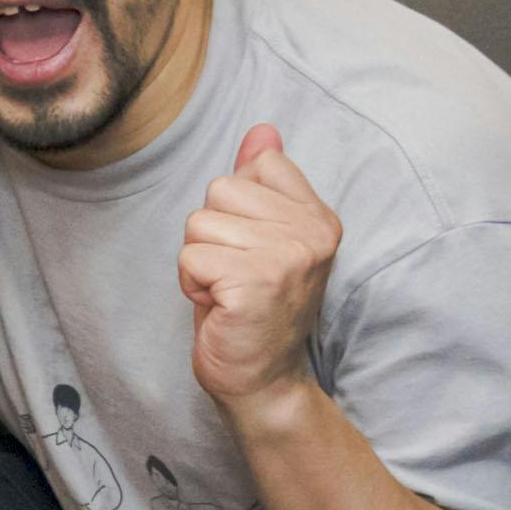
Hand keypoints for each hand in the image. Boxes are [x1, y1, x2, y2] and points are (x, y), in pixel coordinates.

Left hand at [178, 121, 344, 409]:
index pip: (259, 165)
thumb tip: (262, 130)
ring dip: (199, 262)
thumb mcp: (262, 237)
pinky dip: (191, 284)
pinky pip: (191, 257)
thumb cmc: (253, 308)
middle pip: (219, 191)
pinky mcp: (254, 283)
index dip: (236, 208)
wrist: (261, 380)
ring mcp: (287, 257)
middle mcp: (312, 233)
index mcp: (319, 217)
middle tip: (234, 276)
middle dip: (210, 235)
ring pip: (199, 224)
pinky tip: (219, 307)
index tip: (252, 249)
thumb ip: (262, 183)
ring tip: (226, 292)